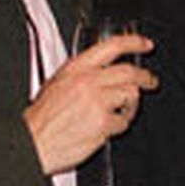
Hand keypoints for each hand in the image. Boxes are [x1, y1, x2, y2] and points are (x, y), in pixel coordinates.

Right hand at [24, 33, 155, 174]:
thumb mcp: (57, 84)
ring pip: (130, 95)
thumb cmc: (41, 119)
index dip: (134, 43)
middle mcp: (88, 82)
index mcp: (76, 69)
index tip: (145, 45)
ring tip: (122, 111)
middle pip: (129, 72)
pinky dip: (120, 125)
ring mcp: (97, 103)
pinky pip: (123, 122)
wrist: (33, 142)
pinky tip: (109, 127)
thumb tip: (101, 73)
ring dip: (131, 105)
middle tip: (151, 81)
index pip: (112, 46)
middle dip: (145, 77)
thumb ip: (81, 76)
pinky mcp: (103, 124)